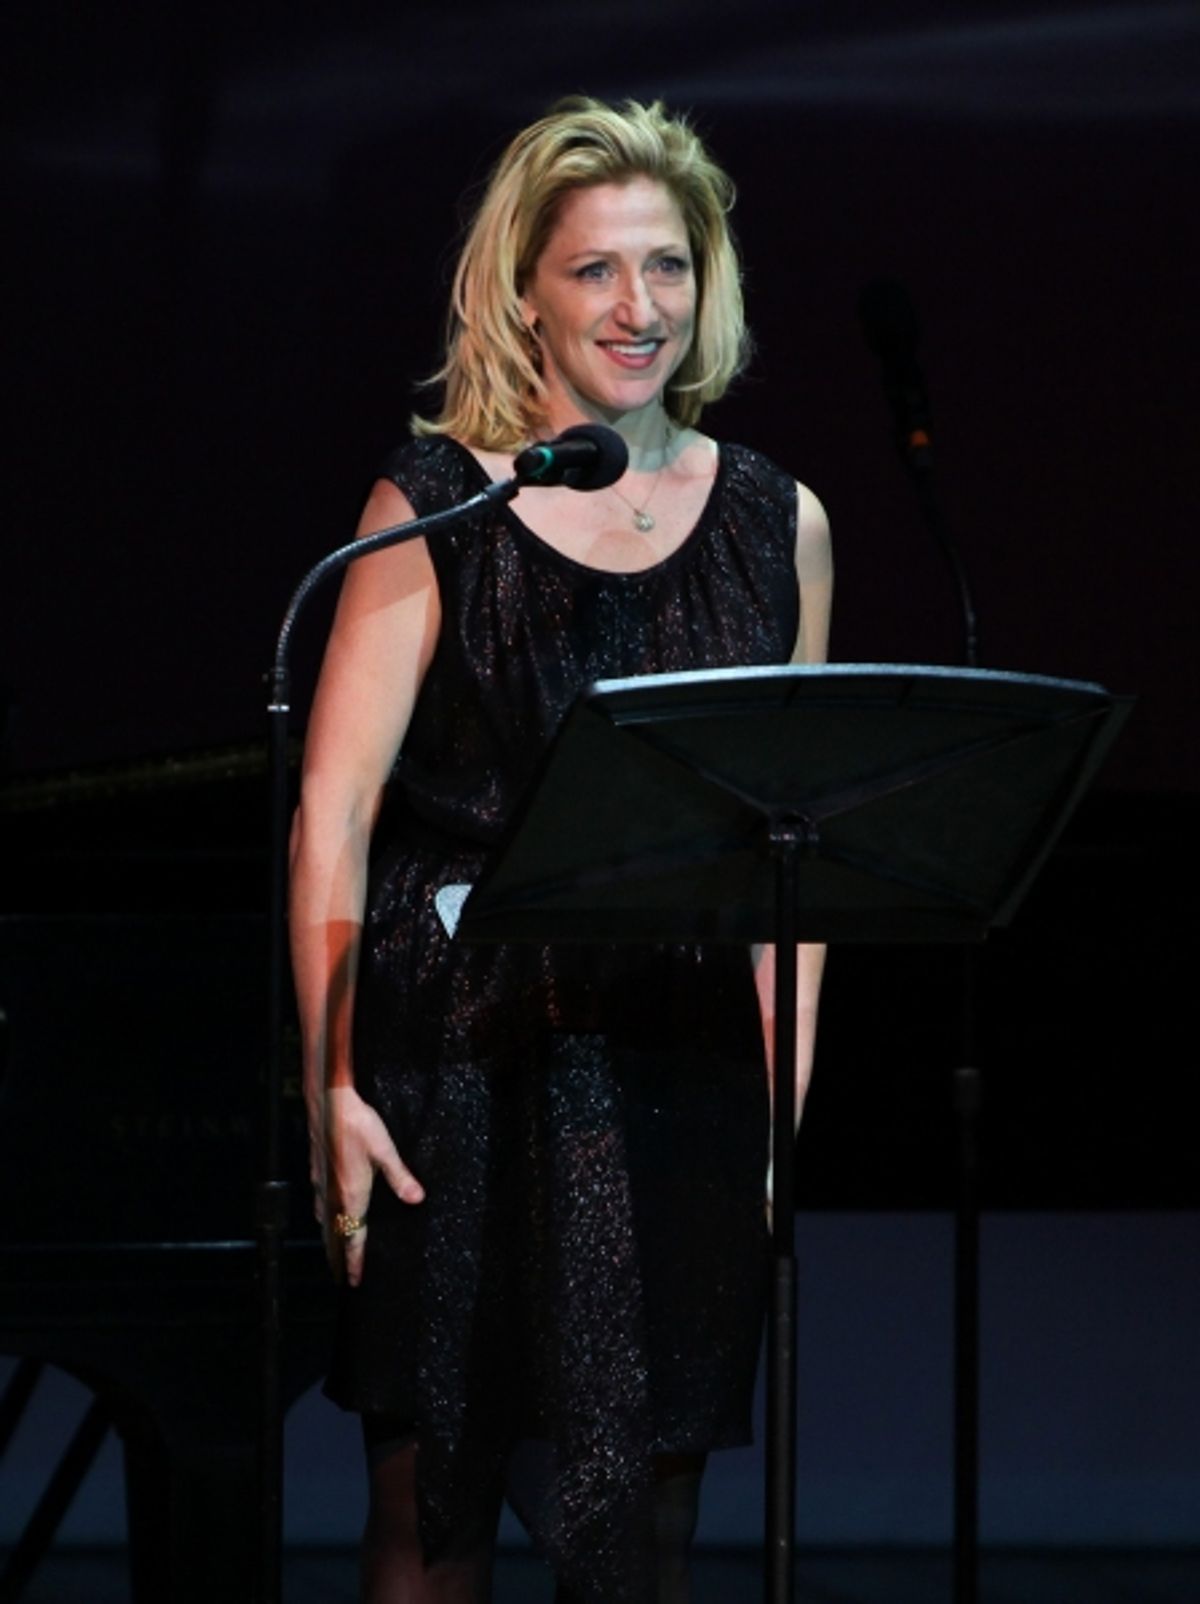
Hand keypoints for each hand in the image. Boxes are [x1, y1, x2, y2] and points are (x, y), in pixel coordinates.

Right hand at [309, 1084, 423, 1284]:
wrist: (328, 1104)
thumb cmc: (358, 1125)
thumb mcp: (385, 1151)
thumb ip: (401, 1178)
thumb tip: (417, 1200)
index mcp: (351, 1195)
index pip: (353, 1237)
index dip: (355, 1260)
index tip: (354, 1280)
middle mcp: (332, 1194)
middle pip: (334, 1234)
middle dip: (338, 1254)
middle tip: (342, 1273)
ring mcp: (321, 1183)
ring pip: (323, 1219)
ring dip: (330, 1236)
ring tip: (335, 1247)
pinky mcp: (316, 1171)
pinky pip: (318, 1203)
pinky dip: (323, 1217)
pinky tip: (326, 1211)